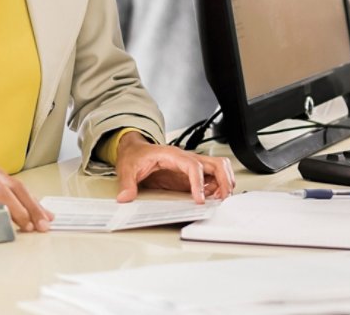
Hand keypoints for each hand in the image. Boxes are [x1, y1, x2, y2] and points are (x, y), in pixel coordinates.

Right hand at [0, 165, 53, 232]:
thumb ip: (3, 196)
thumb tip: (29, 213)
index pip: (19, 187)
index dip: (35, 203)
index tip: (47, 218)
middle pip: (13, 190)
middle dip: (30, 209)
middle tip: (41, 225)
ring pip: (0, 197)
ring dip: (16, 213)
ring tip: (26, 227)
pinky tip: (3, 227)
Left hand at [114, 132, 234, 202]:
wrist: (134, 150)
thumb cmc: (134, 156)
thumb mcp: (127, 169)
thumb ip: (127, 183)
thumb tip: (125, 197)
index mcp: (172, 154)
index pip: (192, 165)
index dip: (198, 182)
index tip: (200, 199)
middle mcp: (185, 158)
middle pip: (215, 163)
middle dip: (223, 181)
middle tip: (220, 199)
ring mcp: (190, 166)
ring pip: (218, 168)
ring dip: (224, 183)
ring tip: (218, 199)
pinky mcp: (191, 175)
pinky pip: (212, 177)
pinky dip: (218, 187)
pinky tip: (211, 198)